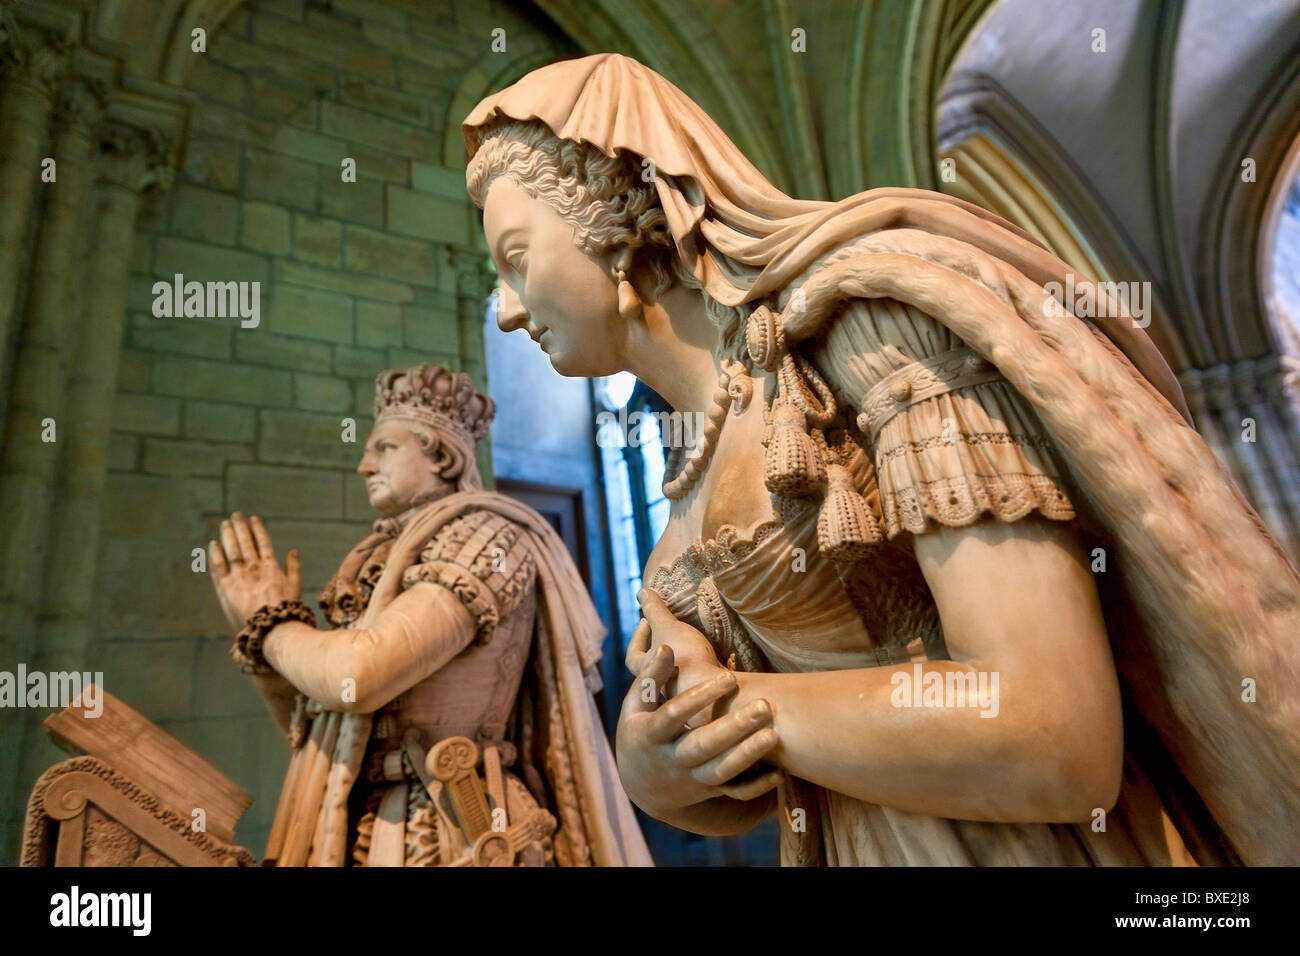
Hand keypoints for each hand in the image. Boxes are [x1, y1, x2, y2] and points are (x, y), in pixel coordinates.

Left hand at [209, 512, 301, 631]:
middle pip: (245, 541)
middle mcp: (254, 568)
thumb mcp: (295, 587)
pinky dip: (215, 553)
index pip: (263, 541)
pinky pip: (218, 566)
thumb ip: (293, 567)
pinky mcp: (225, 587)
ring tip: (225, 523)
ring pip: (231, 549)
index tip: (253, 518)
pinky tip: (213, 544)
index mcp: (271, 566)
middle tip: (235, 515)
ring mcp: (238, 576)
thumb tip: (293, 550)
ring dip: (227, 535)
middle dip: (240, 527)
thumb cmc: (286, 611)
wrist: (271, 629)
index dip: (257, 528)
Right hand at [616, 642, 780, 817]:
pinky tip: (780, 773)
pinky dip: (757, 787)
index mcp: (650, 735)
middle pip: (704, 746)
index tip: (729, 676)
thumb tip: (666, 647)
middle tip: (764, 706)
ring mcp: (691, 779)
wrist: (640, 786)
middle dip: (734, 727)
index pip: (674, 715)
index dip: (700, 697)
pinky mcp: (709, 791)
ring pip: (721, 771)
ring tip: (775, 734)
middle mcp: (672, 760)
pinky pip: (734, 792)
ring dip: (748, 754)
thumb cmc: (639, 732)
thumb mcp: (634, 707)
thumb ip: (650, 679)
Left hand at [630, 588, 725, 697]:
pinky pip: (699, 684)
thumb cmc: (686, 660)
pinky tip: (715, 660)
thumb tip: (641, 590)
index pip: (633, 657)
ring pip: (679, 679)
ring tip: (694, 641)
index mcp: (648, 674)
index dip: (637, 638)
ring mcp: (685, 696)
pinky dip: (703, 672)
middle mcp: (663, 688)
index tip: (645, 620)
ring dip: (683, 662)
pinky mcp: (706, 700)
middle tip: (670, 630)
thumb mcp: (668, 628)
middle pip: (654, 671)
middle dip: (661, 650)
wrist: (716, 694)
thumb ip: (655, 611)